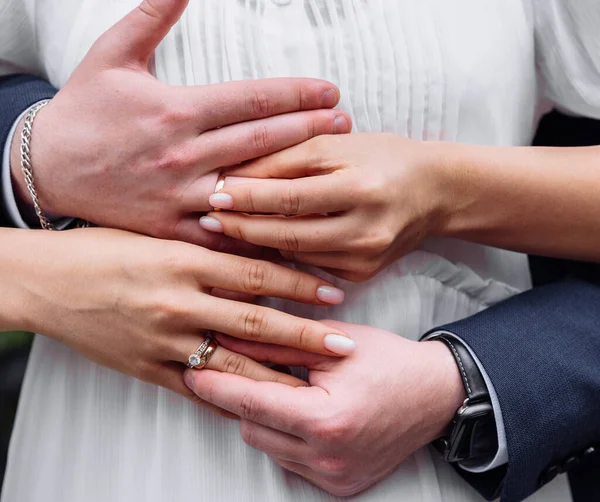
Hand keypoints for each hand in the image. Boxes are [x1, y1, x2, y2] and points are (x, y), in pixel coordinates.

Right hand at [2, 228, 352, 415]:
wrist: (47, 279)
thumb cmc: (101, 248)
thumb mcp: (157, 234)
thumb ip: (206, 246)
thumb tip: (255, 251)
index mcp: (184, 260)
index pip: (256, 273)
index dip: (299, 283)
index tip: (333, 292)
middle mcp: (178, 301)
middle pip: (255, 321)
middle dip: (304, 335)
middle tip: (343, 345)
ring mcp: (162, 339)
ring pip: (231, 362)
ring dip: (276, 374)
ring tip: (312, 383)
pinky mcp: (145, 367)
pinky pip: (194, 389)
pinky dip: (227, 399)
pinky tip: (254, 406)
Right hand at [10, 0, 350, 250]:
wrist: (44, 168)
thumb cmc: (83, 112)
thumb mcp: (112, 56)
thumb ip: (150, 17)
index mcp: (177, 111)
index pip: (250, 100)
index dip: (295, 94)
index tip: (329, 91)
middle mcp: (184, 155)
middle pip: (260, 142)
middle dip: (309, 131)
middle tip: (346, 125)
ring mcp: (180, 195)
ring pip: (249, 190)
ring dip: (294, 182)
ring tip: (332, 175)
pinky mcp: (171, 228)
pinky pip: (222, 234)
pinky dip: (256, 234)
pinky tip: (289, 232)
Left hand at [184, 321, 464, 495]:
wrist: (435, 395)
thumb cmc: (389, 362)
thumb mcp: (333, 342)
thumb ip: (277, 343)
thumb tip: (230, 338)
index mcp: (325, 418)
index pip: (251, 402)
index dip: (216, 385)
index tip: (192, 371)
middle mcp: (327, 456)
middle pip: (252, 428)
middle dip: (242, 399)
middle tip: (245, 370)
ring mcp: (334, 477)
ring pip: (268, 447)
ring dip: (265, 419)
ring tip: (284, 389)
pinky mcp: (339, 486)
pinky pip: (290, 462)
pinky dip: (286, 437)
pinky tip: (301, 412)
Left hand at [199, 133, 445, 279]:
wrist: (433, 192)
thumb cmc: (382, 157)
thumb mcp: (337, 145)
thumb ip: (288, 158)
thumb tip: (234, 174)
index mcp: (361, 189)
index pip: (291, 197)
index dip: (248, 197)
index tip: (213, 193)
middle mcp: (366, 230)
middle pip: (289, 234)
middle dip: (243, 227)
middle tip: (207, 219)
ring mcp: (366, 258)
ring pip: (296, 255)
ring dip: (257, 243)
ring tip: (224, 230)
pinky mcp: (363, 273)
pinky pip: (311, 265)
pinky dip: (283, 255)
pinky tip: (259, 244)